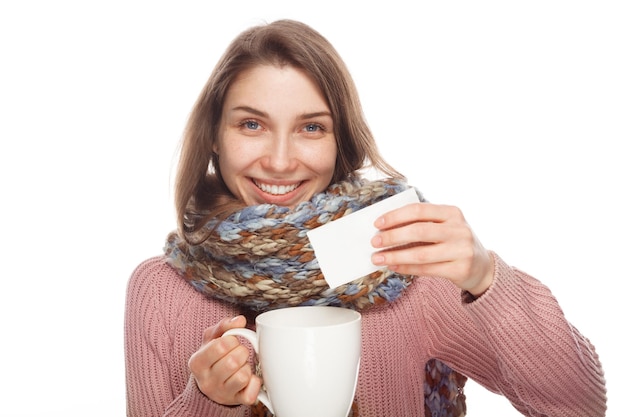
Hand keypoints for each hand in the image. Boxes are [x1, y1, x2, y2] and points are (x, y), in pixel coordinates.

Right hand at [188, 316, 261, 405]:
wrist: (210, 386)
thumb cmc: (212, 358)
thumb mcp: (211, 339)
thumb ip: (224, 326)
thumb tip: (239, 320)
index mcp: (197, 363)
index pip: (220, 346)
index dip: (231, 340)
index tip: (230, 342)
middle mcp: (207, 381)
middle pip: (233, 361)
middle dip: (241, 352)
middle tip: (238, 353)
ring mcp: (221, 394)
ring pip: (243, 376)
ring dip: (246, 367)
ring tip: (240, 366)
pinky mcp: (236, 402)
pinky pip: (251, 392)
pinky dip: (255, 383)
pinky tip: (248, 379)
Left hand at [370, 202, 493, 295]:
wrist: (482, 267)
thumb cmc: (454, 243)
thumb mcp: (445, 227)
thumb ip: (422, 224)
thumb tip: (386, 228)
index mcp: (452, 213)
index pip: (419, 210)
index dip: (396, 216)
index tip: (377, 224)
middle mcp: (459, 229)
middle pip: (419, 231)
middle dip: (393, 236)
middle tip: (374, 242)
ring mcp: (462, 250)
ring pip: (421, 253)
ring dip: (395, 256)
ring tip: (378, 258)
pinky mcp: (461, 269)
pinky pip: (427, 269)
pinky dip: (406, 268)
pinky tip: (393, 266)